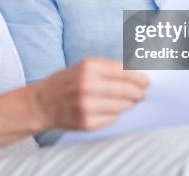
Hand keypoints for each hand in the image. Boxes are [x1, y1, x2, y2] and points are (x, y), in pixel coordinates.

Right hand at [29, 57, 149, 129]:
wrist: (42, 103)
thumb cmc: (66, 82)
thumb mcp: (83, 66)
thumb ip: (107, 68)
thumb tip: (135, 72)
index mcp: (88, 66)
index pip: (124, 71)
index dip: (139, 77)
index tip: (147, 81)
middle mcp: (87, 85)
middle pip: (126, 90)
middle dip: (138, 92)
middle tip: (142, 94)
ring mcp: (87, 105)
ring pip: (121, 106)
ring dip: (128, 104)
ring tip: (129, 102)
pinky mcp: (86, 122)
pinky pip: (111, 119)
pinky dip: (115, 115)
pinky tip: (112, 111)